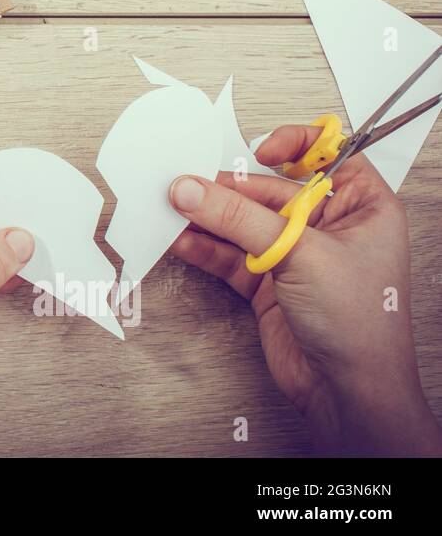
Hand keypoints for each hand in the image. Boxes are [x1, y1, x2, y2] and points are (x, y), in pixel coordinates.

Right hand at [168, 124, 441, 455]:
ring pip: (243, 223)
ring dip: (208, 218)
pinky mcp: (267, 281)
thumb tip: (192, 189)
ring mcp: (295, 254)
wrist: (347, 390)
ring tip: (174, 211)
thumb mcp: (301, 255)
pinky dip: (203, 247)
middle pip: (269, 190)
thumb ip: (240, 219)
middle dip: (228, 190)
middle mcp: (328, 226)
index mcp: (361, 206)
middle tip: (186, 187)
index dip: (295, 145)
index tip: (261, 151)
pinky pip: (228, 254)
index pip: (328, 155)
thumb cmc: (361, 324)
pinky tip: (181, 241)